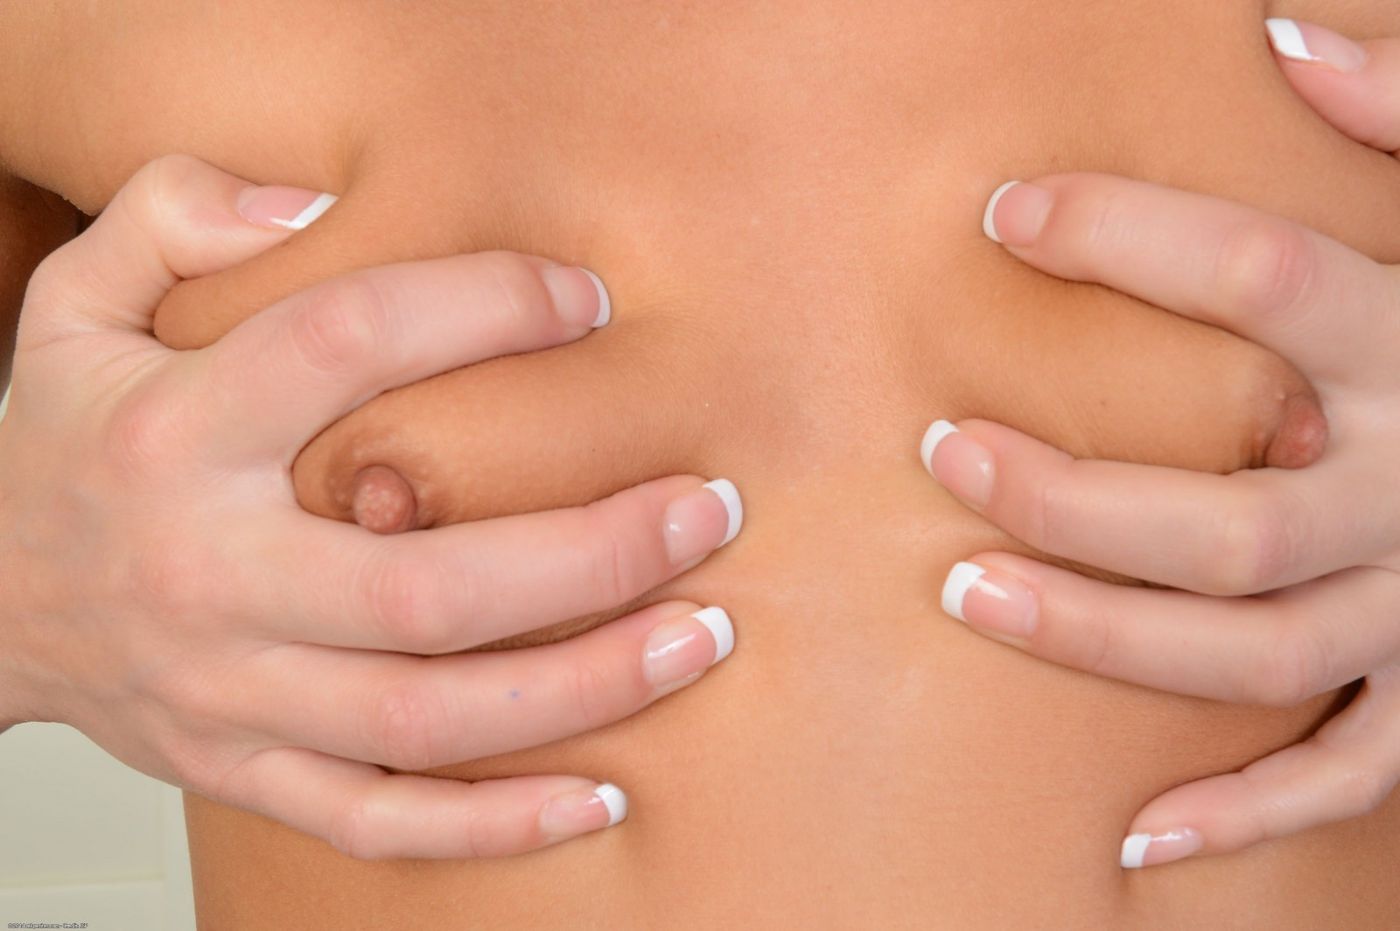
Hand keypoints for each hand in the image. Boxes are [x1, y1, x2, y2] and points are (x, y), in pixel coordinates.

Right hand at [0, 154, 741, 859]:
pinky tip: (600, 797)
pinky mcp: (245, 769)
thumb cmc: (69, 446)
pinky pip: (379, 821)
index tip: (588, 302)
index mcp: (180, 437)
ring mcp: (233, 693)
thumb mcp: (77, 301)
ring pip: (428, 717)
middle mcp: (212, 576)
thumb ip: (172, 214)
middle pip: (428, 586)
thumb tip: (309, 200)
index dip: (483, 310)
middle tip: (707, 509)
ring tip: (700, 637)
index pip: (350, 348)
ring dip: (582, 687)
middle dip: (591, 553)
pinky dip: (494, 826)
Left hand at [921, 21, 1399, 868]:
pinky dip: (1252, 813)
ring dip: (1102, 636)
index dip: (1121, 235)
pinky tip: (1133, 839)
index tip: (1001, 216)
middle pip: (1221, 517)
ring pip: (1250, 649)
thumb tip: (1287, 34)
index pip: (1255, 282)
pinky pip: (1354, 774)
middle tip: (940, 452)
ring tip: (964, 596)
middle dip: (1067, 493)